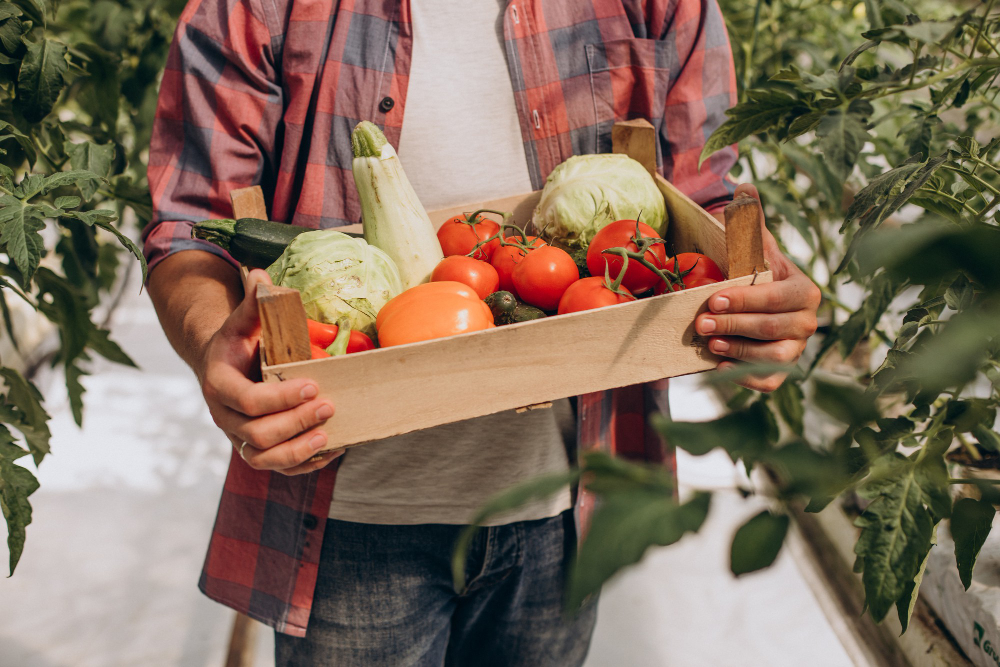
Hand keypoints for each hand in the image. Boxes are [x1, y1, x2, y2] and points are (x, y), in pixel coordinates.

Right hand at [198, 269, 341, 474]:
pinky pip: (276, 467)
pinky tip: (329, 452)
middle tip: (330, 406)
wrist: (221, 367)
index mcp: (219, 385)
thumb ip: (253, 304)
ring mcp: (238, 437)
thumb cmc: (237, 343)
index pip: (248, 400)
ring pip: (263, 458)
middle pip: (258, 433)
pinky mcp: (254, 449)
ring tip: (329, 437)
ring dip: (298, 452)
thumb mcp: (241, 321)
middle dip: (296, 422)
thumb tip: (261, 275)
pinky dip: (302, 465)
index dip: (280, 398)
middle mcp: (224, 417)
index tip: (313, 385)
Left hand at [696, 183, 820, 392]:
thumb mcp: (752, 249)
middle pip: (773, 328)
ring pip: (774, 357)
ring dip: (740, 351)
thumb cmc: (753, 275)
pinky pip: (769, 381)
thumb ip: (749, 222)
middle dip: (735, 325)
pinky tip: (720, 367)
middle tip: (701, 323)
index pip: (780, 297)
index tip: (715, 298)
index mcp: (804, 290)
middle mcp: (807, 322)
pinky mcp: (780, 373)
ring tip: (710, 342)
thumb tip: (744, 187)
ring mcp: (796, 350)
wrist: (753, 307)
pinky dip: (746, 378)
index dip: (748, 300)